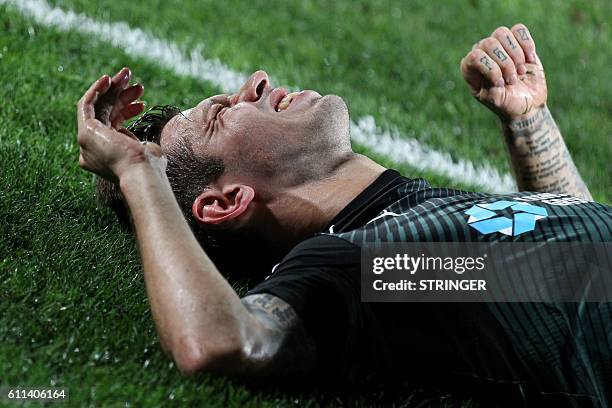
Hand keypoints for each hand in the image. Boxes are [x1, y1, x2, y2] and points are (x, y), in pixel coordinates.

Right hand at [77, 68, 164, 182]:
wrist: (142, 173)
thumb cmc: (150, 167)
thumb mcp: (147, 152)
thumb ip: (142, 147)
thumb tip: (147, 146)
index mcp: (107, 155)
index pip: (113, 124)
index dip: (127, 110)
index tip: (143, 103)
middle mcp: (93, 149)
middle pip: (106, 113)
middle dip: (121, 95)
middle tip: (138, 84)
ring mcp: (87, 141)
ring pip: (98, 107)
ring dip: (112, 88)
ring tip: (128, 74)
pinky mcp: (85, 132)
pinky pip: (86, 105)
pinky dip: (96, 90)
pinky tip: (108, 79)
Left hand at [460, 24, 546, 119]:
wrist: (527, 104)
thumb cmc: (508, 104)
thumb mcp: (496, 100)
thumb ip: (489, 84)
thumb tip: (492, 69)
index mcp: (470, 69)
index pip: (474, 57)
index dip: (491, 68)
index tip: (501, 84)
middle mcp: (481, 54)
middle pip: (489, 43)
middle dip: (505, 63)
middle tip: (513, 80)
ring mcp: (498, 47)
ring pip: (502, 33)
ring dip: (516, 53)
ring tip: (521, 71)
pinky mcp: (517, 42)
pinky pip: (519, 29)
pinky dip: (527, 44)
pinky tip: (530, 59)